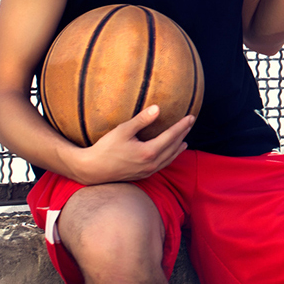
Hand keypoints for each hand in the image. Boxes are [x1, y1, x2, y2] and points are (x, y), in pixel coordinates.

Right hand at [72, 106, 192, 184]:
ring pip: (170, 158)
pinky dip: (170, 157)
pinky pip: (162, 164)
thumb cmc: (105, 148)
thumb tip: (158, 108)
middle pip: (174, 147)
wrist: (92, 170)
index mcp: (149, 152)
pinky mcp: (143, 175)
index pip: (171, 136)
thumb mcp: (123, 131)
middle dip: (183, 134)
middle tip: (190, 123)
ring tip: (185, 138)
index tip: (191, 117)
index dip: (182, 126)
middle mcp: (152, 163)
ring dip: (178, 147)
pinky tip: (170, 153)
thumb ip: (142, 120)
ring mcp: (148, 171)